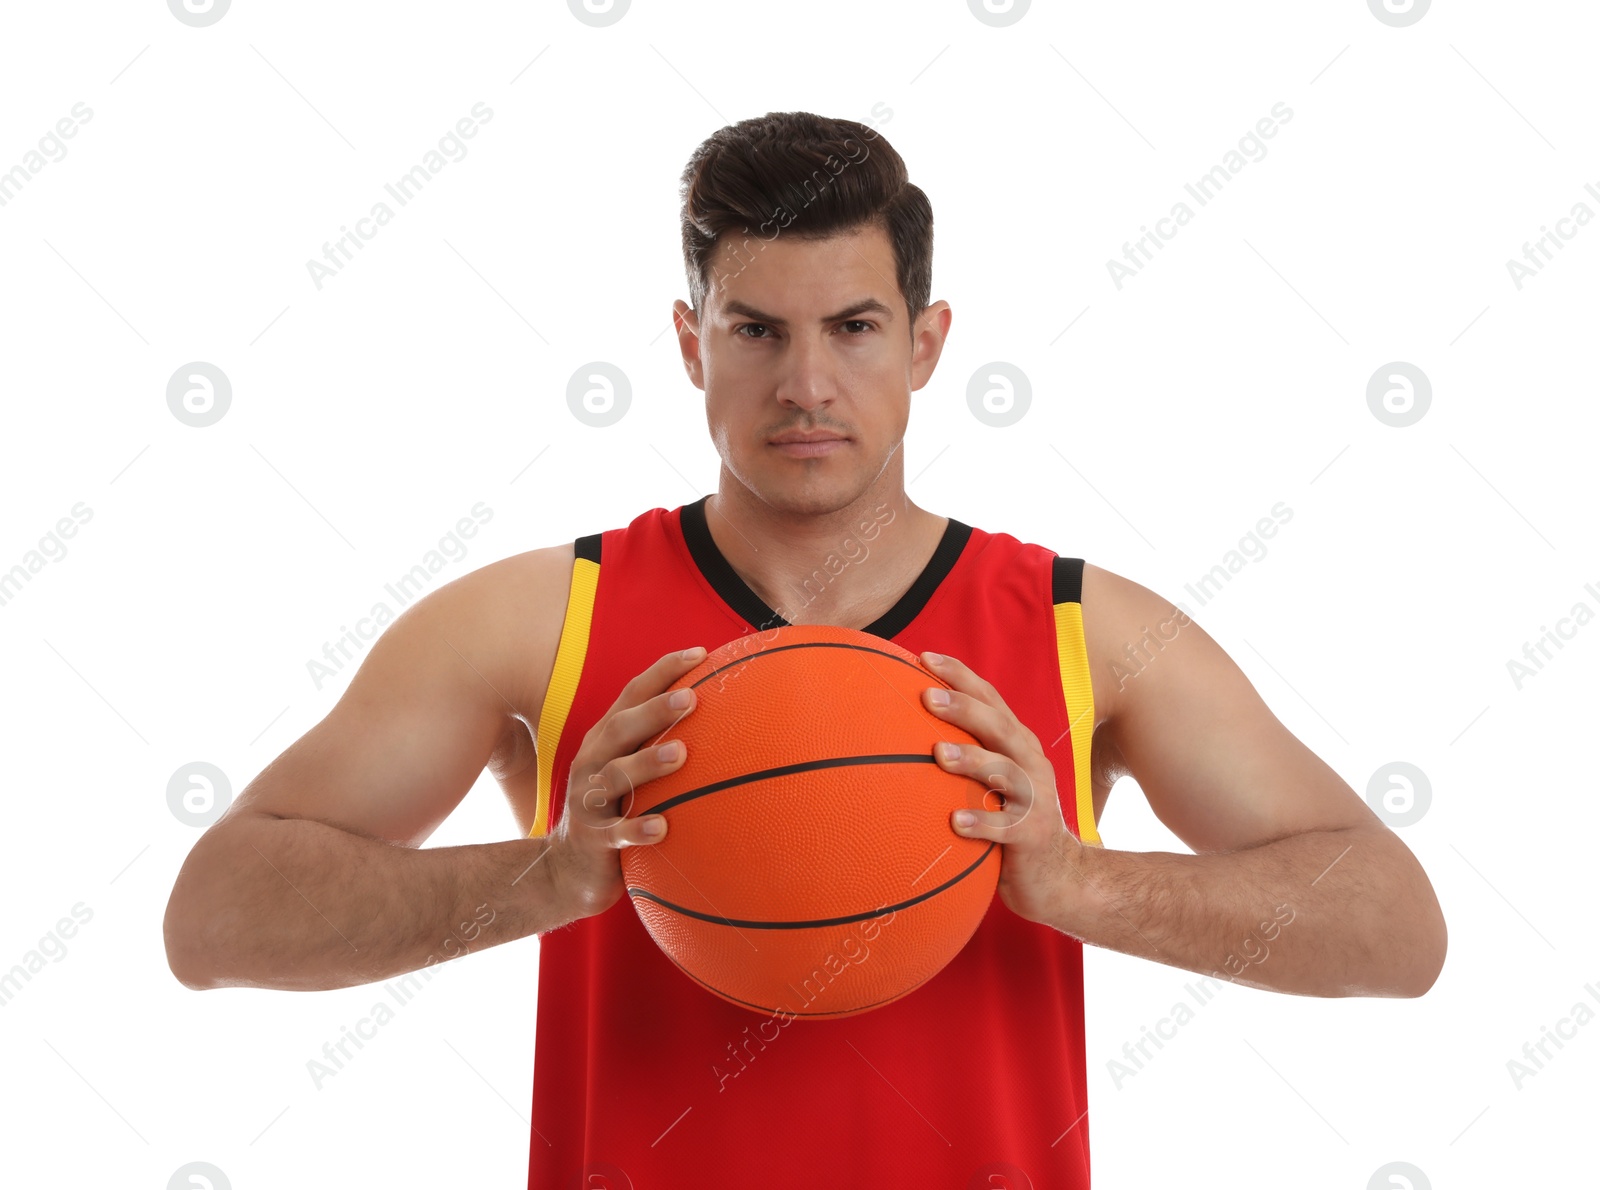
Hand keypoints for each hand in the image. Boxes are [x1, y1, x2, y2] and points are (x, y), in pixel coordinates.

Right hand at [543, 646, 702, 922]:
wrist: (566, 870)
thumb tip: (728, 722)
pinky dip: (637, 828)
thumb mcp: (631, 772)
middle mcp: (593, 761)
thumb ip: (663, 743)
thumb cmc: (615, 810)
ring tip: (681, 754)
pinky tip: (663, 827)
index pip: (632, 694)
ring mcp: (589, 800)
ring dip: (647, 763)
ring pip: (616, 775)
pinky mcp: (593, 838)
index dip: (663, 671)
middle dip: (655, 710)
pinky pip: (616, 832)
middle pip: (622, 728)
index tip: (700, 653)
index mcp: (606, 739)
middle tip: (691, 698)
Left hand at [920, 650, 1088, 926]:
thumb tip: (899, 730)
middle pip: (999, 726)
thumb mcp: (992, 781)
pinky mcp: (1033, 834)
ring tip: (939, 754)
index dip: (960, 676)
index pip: (990, 699)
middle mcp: (1029, 763)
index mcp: (1016, 744)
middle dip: (964, 708)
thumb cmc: (1010, 820)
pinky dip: (982, 822)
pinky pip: (1007, 827)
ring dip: (972, 760)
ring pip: (1005, 772)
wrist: (1060, 876)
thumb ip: (963, 754)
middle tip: (928, 697)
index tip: (923, 657)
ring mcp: (1035, 798)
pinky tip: (955, 822)